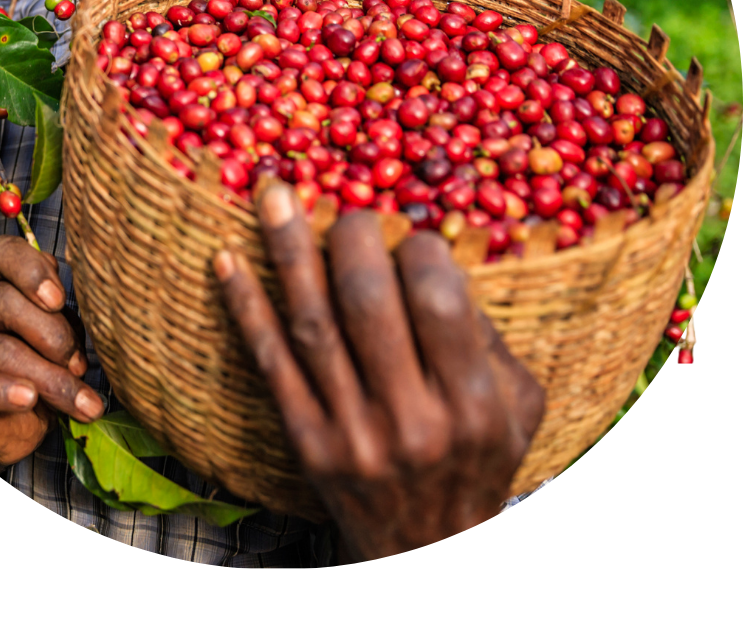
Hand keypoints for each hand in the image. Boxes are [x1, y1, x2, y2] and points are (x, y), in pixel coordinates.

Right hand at [0, 236, 104, 469]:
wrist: (8, 425)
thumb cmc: (40, 367)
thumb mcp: (58, 338)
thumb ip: (67, 321)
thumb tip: (102, 321)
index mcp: (1, 282)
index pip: (5, 254)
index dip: (31, 270)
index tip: (58, 300)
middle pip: (5, 301)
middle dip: (53, 335)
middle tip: (80, 366)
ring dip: (48, 378)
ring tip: (82, 402)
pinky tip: (27, 399)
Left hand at [214, 181, 543, 562]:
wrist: (427, 552)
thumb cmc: (478, 459)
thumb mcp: (516, 406)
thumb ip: (488, 334)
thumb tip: (436, 257)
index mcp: (471, 402)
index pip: (438, 298)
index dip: (419, 249)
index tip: (411, 238)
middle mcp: (410, 419)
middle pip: (366, 300)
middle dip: (351, 236)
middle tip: (348, 212)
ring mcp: (351, 433)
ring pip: (312, 322)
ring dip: (287, 249)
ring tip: (272, 191)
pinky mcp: (306, 443)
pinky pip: (270, 363)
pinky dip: (246, 306)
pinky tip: (227, 258)